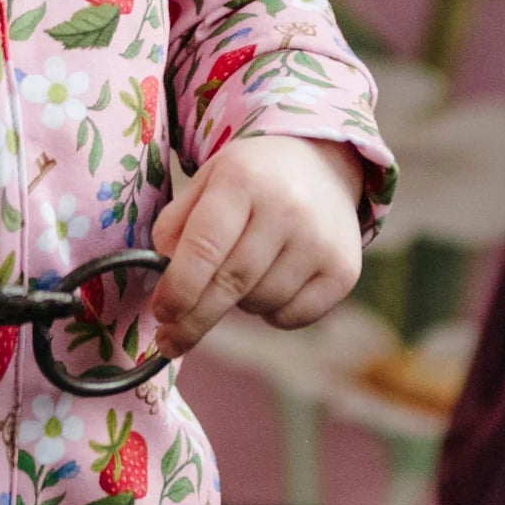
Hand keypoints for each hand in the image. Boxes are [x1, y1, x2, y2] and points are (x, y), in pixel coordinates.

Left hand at [148, 135, 365, 358]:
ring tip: (238, 274)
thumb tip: (161, 275)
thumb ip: (177, 224)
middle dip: (195, 318)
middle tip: (171, 340)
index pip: (205, 245)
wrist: (319, 164)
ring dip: (237, 304)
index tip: (160, 314)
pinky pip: (292, 318)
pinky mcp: (343, 271)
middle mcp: (286, 208)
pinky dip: (271, 313)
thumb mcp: (207, 181)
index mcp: (241, 179)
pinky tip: (269, 283)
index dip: (179, 287)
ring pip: (260, 303)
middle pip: (231, 283)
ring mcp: (319, 241)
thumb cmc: (250, 178)